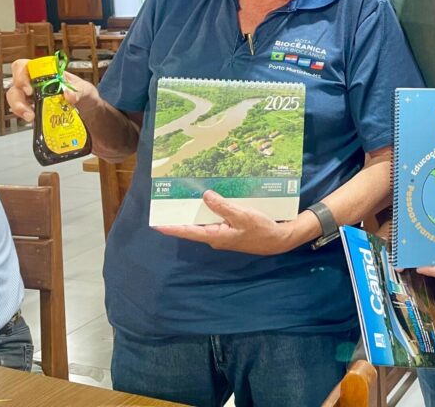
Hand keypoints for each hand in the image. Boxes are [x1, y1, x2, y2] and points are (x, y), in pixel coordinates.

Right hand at [7, 59, 98, 121]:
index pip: (24, 66)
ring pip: (15, 99)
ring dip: (19, 108)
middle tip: (28, 107)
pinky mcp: (34, 109)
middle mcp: (35, 83)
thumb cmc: (83, 93)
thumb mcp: (85, 89)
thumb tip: (68, 94)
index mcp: (45, 72)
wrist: (88, 110)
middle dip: (17, 97)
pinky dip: (25, 116)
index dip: (21, 75)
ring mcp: (32, 97)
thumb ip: (79, 91)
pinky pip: (22, 112)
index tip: (29, 87)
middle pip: (15, 85)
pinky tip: (33, 120)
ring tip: (30, 117)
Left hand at [154, 190, 296, 254]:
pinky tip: (210, 203)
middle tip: (168, 205)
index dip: (171, 227)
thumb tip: (205, 196)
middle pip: (193, 228)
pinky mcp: (230, 232)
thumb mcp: (242, 215)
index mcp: (215, 235)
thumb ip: (222, 206)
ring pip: (204, 224)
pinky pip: (215, 222)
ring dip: (196, 214)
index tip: (156, 224)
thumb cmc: (261, 229)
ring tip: (185, 201)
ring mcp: (223, 236)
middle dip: (181, 218)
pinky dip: (210, 213)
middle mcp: (215, 237)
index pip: (188, 232)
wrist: (278, 240)